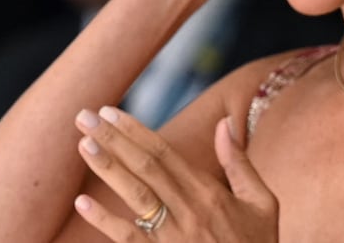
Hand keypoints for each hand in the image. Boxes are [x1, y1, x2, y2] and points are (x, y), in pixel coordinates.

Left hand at [74, 107, 277, 240]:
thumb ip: (240, 163)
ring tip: (83, 145)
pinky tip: (82, 203)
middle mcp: (190, 210)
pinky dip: (104, 221)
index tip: (111, 112)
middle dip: (114, 140)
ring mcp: (174, 237)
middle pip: (146, 167)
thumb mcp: (261, 203)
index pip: (165, 153)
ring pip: (135, 196)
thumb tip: (225, 122)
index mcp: (210, 193)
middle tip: (84, 117)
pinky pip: (129, 239)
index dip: (136, 131)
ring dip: (107, 169)